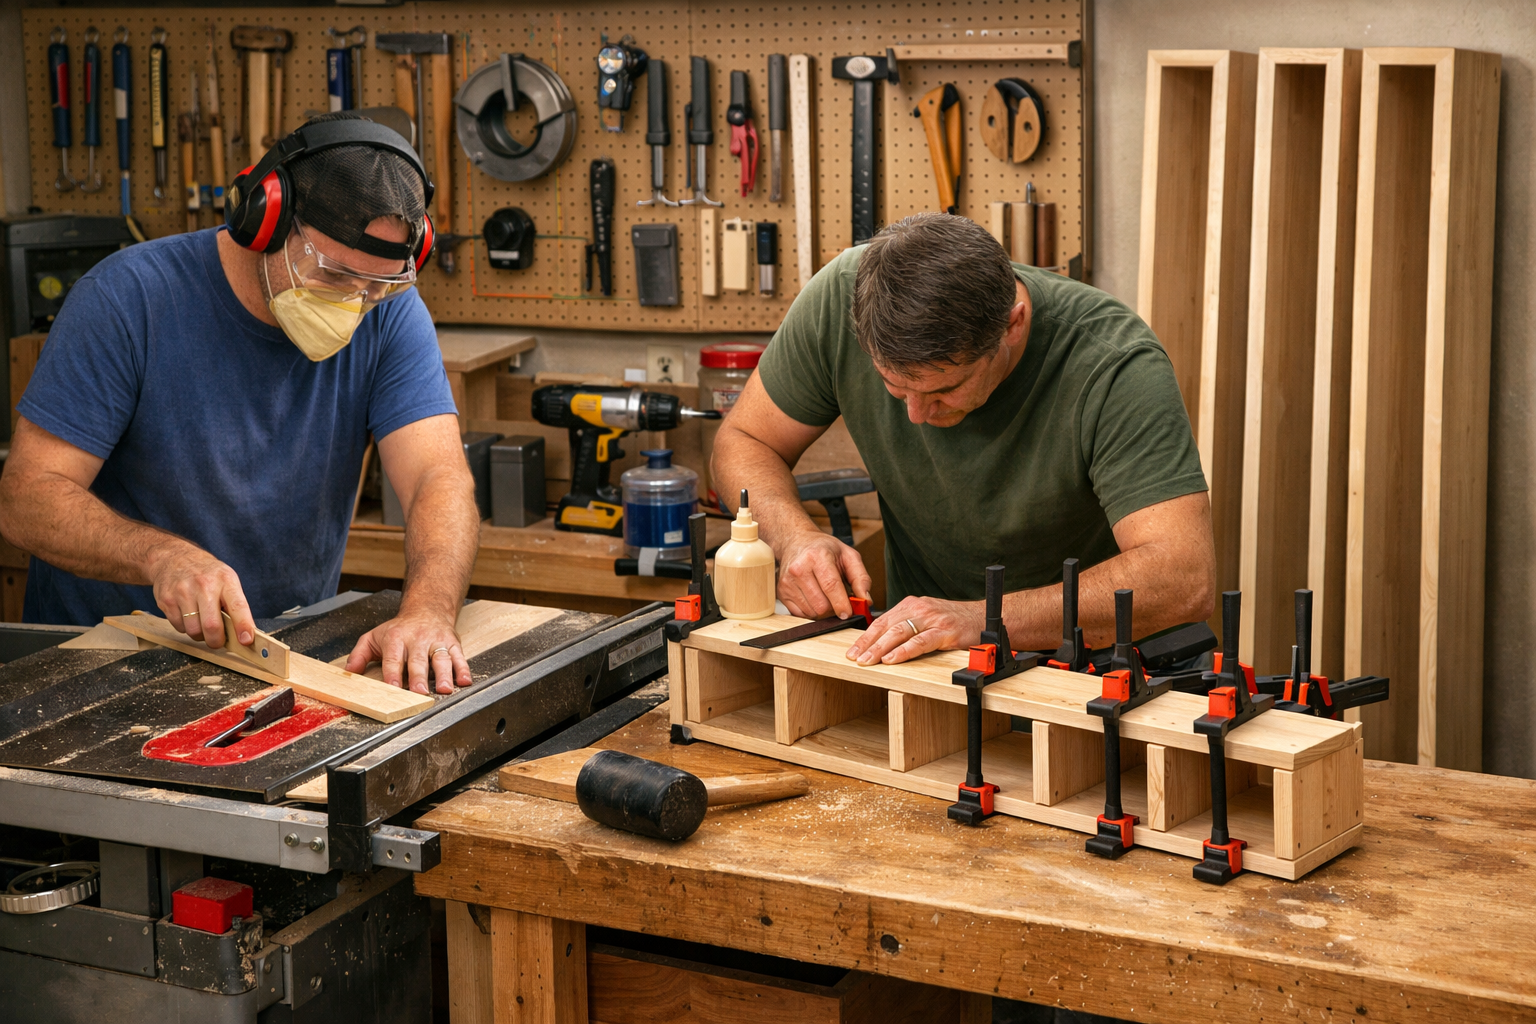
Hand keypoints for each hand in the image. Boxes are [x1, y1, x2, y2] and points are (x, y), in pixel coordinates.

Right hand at [148, 542, 255, 651]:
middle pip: (212, 626)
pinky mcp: (166, 600)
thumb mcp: (227, 580)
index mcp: (226, 580)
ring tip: (201, 623)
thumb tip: (244, 635)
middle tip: (218, 641)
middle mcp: (204, 585)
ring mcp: (183, 592)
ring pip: (193, 631)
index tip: (246, 640)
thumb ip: (235, 605)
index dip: (243, 626)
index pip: (238, 606)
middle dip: (216, 641)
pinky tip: (187, 615)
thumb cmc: (206, 574)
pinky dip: (185, 628)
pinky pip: (178, 627)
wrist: (173, 557)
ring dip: (199, 635)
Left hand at [345, 608, 471, 694]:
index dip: (393, 673)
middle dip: (419, 677)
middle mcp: (417, 639)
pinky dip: (463, 669)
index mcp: (396, 638)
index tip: (393, 687)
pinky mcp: (452, 642)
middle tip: (419, 692)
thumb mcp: (373, 636)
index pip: (393, 658)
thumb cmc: (399, 628)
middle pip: (418, 660)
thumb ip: (359, 654)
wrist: (426, 609)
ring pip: (441, 658)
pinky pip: (459, 656)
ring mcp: (436, 641)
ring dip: (444, 674)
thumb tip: (349, 672)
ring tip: (444, 689)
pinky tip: (464, 681)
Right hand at [776, 529, 872, 619]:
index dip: (841, 603)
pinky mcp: (782, 592)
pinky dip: (811, 610)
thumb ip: (861, 578)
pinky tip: (813, 597)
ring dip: (823, 610)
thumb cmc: (824, 549)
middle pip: (821, 604)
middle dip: (834, 608)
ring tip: (825, 595)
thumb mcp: (848, 556)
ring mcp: (787, 582)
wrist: (796, 542)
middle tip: (838, 599)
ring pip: (812, 612)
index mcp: (817, 556)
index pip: (831, 586)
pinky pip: (800, 614)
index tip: (848, 613)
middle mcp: (799, 568)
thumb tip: (866, 600)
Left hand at [845, 596, 982, 666]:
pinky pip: (921, 642)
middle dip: (868, 644)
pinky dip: (905, 651)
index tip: (852, 651)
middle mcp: (919, 608)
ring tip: (868, 660)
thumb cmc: (952, 620)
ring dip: (881, 648)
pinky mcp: (945, 632)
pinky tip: (893, 658)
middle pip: (886, 626)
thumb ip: (906, 625)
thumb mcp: (925, 617)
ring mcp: (932, 619)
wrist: (983, 616)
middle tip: (854, 658)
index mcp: (911, 604)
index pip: (881, 621)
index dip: (864, 637)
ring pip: (899, 632)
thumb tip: (880, 642)